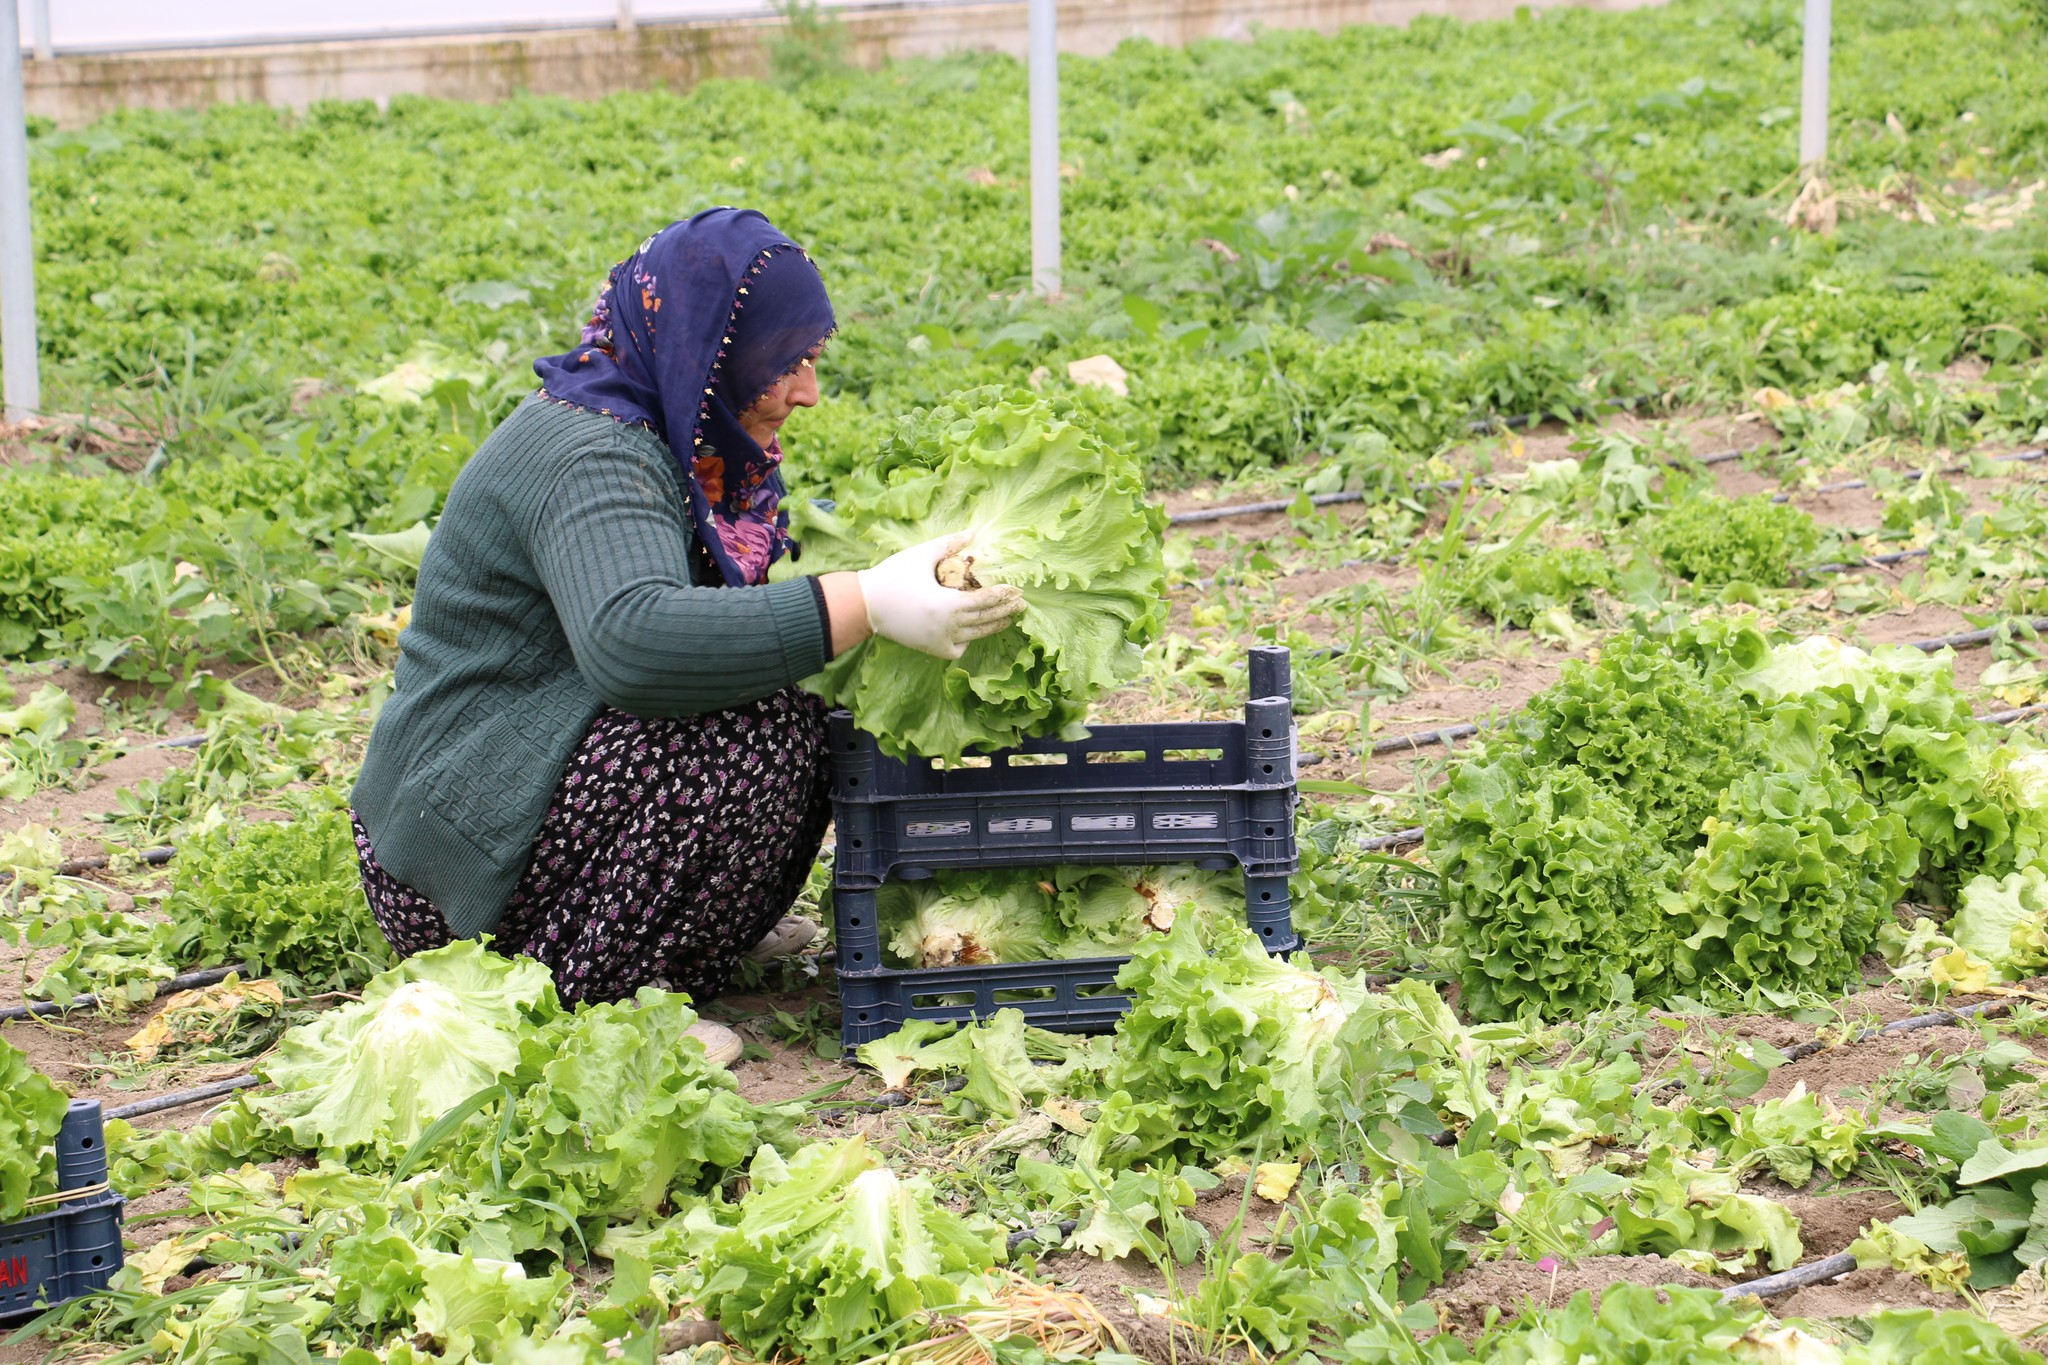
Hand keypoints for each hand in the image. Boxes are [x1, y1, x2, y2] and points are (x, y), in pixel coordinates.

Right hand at [856, 532, 1023, 658]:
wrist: (865, 604)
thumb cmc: (893, 576)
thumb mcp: (922, 555)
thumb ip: (949, 544)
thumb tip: (974, 531)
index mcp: (947, 604)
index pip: (984, 600)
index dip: (1003, 595)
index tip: (1018, 591)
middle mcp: (946, 626)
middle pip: (985, 619)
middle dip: (1005, 611)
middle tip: (1021, 604)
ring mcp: (939, 640)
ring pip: (974, 635)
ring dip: (992, 627)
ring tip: (1006, 619)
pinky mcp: (930, 648)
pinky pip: (957, 649)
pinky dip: (967, 641)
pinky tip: (972, 631)